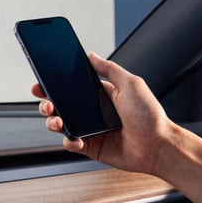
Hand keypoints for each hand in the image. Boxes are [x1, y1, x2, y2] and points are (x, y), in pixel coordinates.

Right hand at [32, 52, 177, 175]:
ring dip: (53, 121)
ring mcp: (91, 130)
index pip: (72, 87)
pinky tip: (75, 138)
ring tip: (58, 120)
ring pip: (62, 124)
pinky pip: (72, 143)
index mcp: (101, 94)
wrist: (158, 146)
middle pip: (62, 105)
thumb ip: (109, 69)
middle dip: (48, 103)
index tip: (43, 81)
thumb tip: (92, 55)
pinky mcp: (91, 147)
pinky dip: (69, 141)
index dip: (55, 84)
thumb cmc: (150, 115)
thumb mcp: (131, 83)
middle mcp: (93, 112)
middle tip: (47, 102)